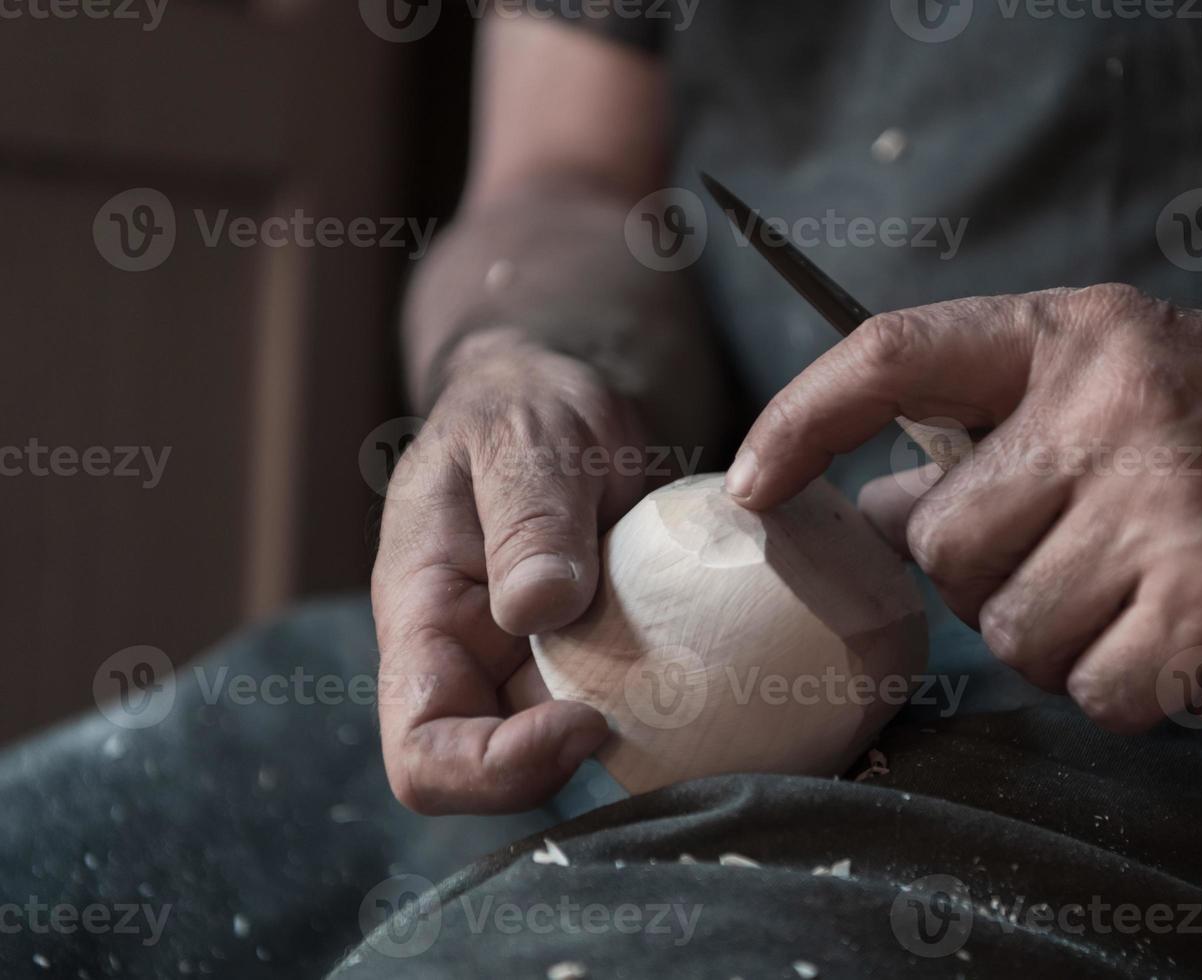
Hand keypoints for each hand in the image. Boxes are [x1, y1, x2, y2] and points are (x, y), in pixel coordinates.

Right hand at [371, 330, 647, 812]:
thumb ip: (527, 517)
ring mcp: (525, 666)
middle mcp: (466, 661)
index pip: (421, 751)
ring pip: (563, 757)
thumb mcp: (525, 439)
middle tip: (655, 710)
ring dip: (629, 743)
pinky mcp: (586, 660)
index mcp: (422, 616)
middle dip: (570, 769)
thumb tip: (535, 609)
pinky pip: (618, 714)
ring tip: (693, 687)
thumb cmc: (524, 407)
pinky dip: (663, 712)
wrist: (556, 397)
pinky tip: (711, 674)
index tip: (586, 721)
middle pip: (492, 779)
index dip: (494, 768)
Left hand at [727, 284, 1201, 732]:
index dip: (802, 417)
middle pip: (945, 544)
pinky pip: (1092, 691)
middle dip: (989, 579)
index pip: (896, 356)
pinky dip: (1127, 690)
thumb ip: (1002, 429)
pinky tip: (1186, 644)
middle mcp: (1111, 412)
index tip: (749, 479)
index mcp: (1079, 339)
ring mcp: (1161, 512)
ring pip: (1013, 631)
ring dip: (1062, 641)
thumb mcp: (1130, 385)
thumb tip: (877, 497)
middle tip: (1077, 563)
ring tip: (1143, 600)